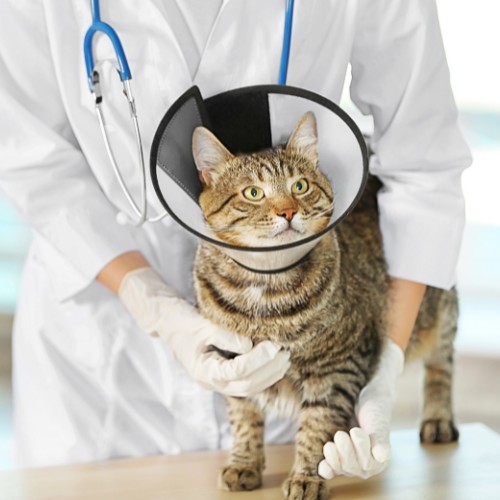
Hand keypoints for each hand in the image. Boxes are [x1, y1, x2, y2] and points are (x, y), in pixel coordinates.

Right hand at [119, 267, 290, 395]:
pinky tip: (274, 362)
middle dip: (268, 371)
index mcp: (202, 371)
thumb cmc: (182, 322)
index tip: (273, 346)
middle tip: (285, 353)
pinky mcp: (223, 375)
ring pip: (248, 388)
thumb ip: (224, 336)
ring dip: (269, 375)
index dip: (258, 360)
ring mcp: (217, 381)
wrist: (168, 323)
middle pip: (246, 386)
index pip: (236, 372)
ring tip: (285, 358)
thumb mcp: (201, 325)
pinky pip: (246, 381)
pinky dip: (262, 374)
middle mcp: (211, 381)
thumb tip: (249, 346)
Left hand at [318, 339, 403, 478]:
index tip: (356, 431)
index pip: (367, 464)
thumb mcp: (377, 421)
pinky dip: (326, 468)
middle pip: (351, 467)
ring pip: (339, 468)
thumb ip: (380, 439)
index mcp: (379, 459)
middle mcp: (365, 464)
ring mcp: (349, 461)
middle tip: (341, 434)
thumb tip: (382, 456)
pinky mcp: (336, 455)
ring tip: (330, 444)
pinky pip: (330, 469)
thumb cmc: (373, 407)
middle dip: (345, 452)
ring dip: (333, 457)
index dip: (360, 451)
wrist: (361, 393)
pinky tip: (322, 466)